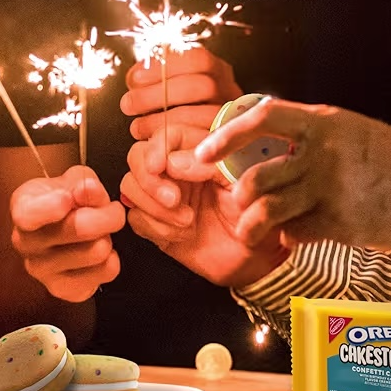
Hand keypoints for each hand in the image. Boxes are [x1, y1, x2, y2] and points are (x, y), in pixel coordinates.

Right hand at [10, 166, 124, 301]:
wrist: (61, 226)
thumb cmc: (66, 197)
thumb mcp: (74, 179)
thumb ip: (82, 183)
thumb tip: (89, 190)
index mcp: (23, 209)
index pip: (29, 214)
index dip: (50, 207)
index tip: (67, 198)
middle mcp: (25, 243)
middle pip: (78, 229)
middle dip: (108, 215)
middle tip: (114, 209)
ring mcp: (41, 270)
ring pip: (96, 251)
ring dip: (109, 237)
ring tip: (102, 232)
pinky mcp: (62, 289)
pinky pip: (105, 272)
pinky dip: (111, 259)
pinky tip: (99, 250)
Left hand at [121, 48, 241, 138]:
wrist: (195, 150)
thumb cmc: (172, 111)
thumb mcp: (164, 86)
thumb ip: (152, 78)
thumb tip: (135, 78)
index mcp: (216, 71)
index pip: (199, 59)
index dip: (166, 66)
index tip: (135, 78)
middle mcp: (230, 93)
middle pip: (204, 87)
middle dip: (161, 94)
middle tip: (129, 104)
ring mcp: (232, 119)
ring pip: (207, 116)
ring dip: (164, 121)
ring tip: (137, 126)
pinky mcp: (228, 148)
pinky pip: (204, 144)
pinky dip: (174, 142)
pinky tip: (152, 142)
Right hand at [121, 123, 289, 288]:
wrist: (259, 255)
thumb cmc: (256, 212)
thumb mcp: (240, 181)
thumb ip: (209, 165)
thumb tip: (171, 161)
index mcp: (197, 150)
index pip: (164, 134)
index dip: (155, 148)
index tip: (158, 166)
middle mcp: (175, 168)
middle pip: (137, 156)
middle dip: (149, 179)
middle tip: (173, 199)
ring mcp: (162, 195)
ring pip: (131, 186)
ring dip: (154, 206)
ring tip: (187, 220)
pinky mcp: (156, 223)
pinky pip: (135, 218)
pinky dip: (155, 226)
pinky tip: (182, 234)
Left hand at [193, 97, 390, 252]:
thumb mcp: (354, 131)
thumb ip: (315, 134)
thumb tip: (274, 143)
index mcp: (324, 122)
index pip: (261, 117)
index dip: (226, 135)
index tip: (204, 152)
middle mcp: (323, 152)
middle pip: (256, 175)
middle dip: (238, 195)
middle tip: (236, 204)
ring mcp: (331, 189)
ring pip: (268, 209)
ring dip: (251, 225)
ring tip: (249, 232)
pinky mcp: (342, 224)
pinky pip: (297, 232)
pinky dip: (289, 237)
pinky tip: (294, 236)